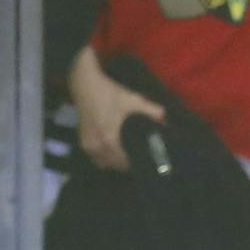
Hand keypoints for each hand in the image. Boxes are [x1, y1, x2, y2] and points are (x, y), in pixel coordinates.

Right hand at [69, 44, 165, 172]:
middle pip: (117, 166)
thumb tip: (166, 120)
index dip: (138, 163)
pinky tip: (112, 152)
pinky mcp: (83, 142)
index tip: (146, 161)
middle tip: (139, 157)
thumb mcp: (133, 99)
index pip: (127, 163)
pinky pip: (96, 159)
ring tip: (126, 156)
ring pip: (106, 164)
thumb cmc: (109, 92)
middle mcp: (99, 147)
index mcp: (110, 140)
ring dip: (116, 163)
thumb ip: (152, 110)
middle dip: (128, 164)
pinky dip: (104, 158)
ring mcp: (89, 146)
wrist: (84, 83)